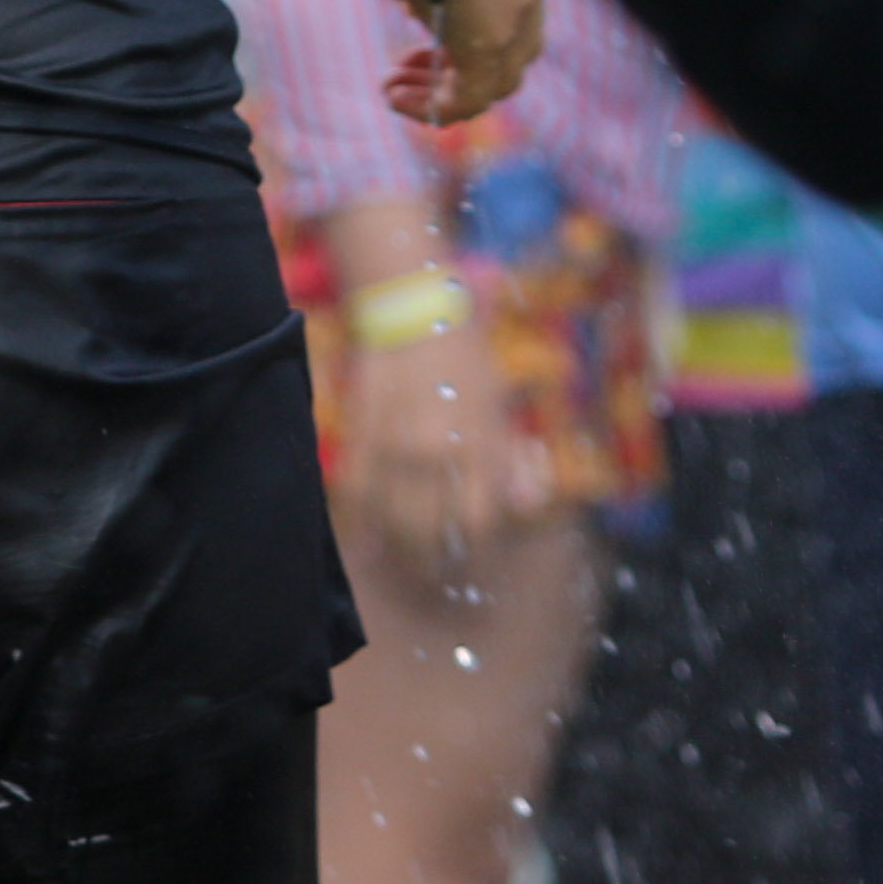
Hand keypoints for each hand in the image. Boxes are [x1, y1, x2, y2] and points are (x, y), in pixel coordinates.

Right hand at [344, 311, 544, 582]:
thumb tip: (525, 504)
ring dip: (398, 550)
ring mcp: (392, 447)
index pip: (478, 522)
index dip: (476, 552)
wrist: (411, 311)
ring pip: (392, 524)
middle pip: (432, 533)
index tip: (471, 562)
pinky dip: (362, 522)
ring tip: (403, 560)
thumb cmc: (464, 359)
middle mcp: (435, 452)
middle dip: (434, 562)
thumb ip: (510, 459)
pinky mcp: (358, 438)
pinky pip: (357, 498)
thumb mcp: (500, 406)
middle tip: (433, 572)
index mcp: (478, 442)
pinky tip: (368, 536)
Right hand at [389, 0, 549, 127]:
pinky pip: (467, 99)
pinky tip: (395, 99)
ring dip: (438, 89)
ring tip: (394, 89)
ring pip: (489, 82)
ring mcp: (516, 24)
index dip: (468, 28)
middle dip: (453, 63)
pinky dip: (432, 106)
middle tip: (406, 65)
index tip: (423, 27)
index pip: (511, 13)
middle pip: (505, 53)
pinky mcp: (491, 51)